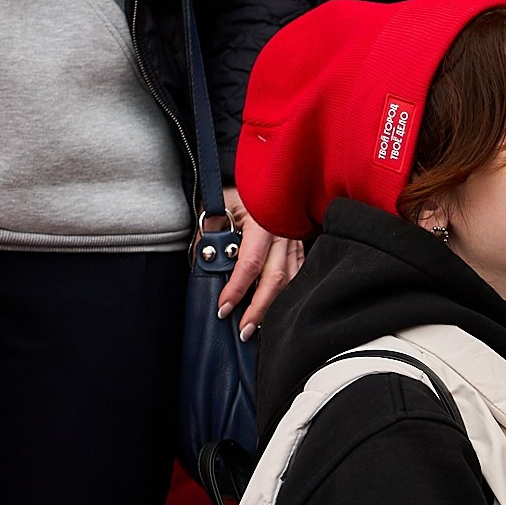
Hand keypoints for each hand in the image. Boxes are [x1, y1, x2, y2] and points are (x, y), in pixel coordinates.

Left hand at [215, 188, 301, 340]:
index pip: (249, 264)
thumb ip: (210, 233)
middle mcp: (283, 235)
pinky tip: (279, 311)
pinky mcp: (301, 246)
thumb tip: (204, 261)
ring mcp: (295, 241)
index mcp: (263, 223)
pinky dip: (289, 296)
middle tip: (243, 330)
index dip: (236, 290)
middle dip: (258, 309)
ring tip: (259, 328)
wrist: (264, 174)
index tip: (223, 309)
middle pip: (275, 281)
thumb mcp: (219, 206)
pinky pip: (298, 276)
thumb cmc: (239, 190)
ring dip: (274, 308)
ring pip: (290, 282)